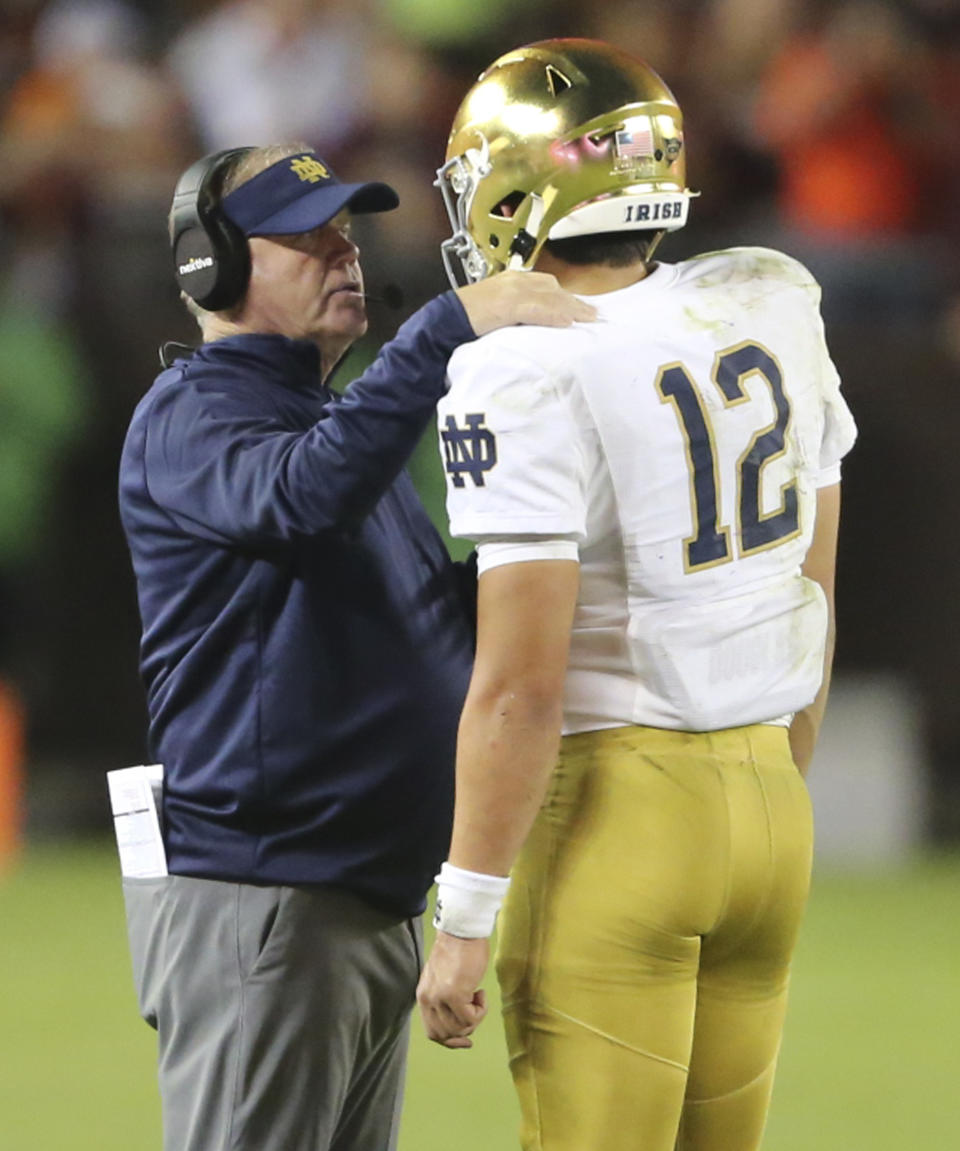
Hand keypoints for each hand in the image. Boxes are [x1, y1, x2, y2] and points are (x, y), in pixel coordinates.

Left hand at [416, 932, 490, 1048]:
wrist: (463, 931)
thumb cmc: (459, 951)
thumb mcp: (444, 979)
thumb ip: (444, 999)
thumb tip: (458, 1022)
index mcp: (423, 996)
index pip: (433, 1032)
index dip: (450, 1041)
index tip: (467, 1040)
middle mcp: (428, 999)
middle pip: (446, 1034)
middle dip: (465, 1030)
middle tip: (476, 1012)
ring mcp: (440, 998)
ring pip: (460, 1028)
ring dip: (475, 1017)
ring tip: (478, 996)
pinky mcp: (454, 994)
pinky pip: (471, 1018)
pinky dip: (481, 1010)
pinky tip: (481, 992)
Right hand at [456, 271, 596, 334]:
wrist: (444, 320)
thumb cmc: (464, 321)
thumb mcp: (494, 314)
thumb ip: (514, 315)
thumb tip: (532, 327)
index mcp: (509, 281)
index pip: (545, 285)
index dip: (564, 297)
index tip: (579, 309)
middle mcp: (513, 280)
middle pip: (552, 288)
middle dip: (573, 301)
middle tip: (592, 314)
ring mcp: (511, 290)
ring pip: (550, 296)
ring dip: (571, 308)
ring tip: (588, 319)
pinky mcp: (508, 304)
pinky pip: (538, 308)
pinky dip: (554, 314)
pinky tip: (567, 321)